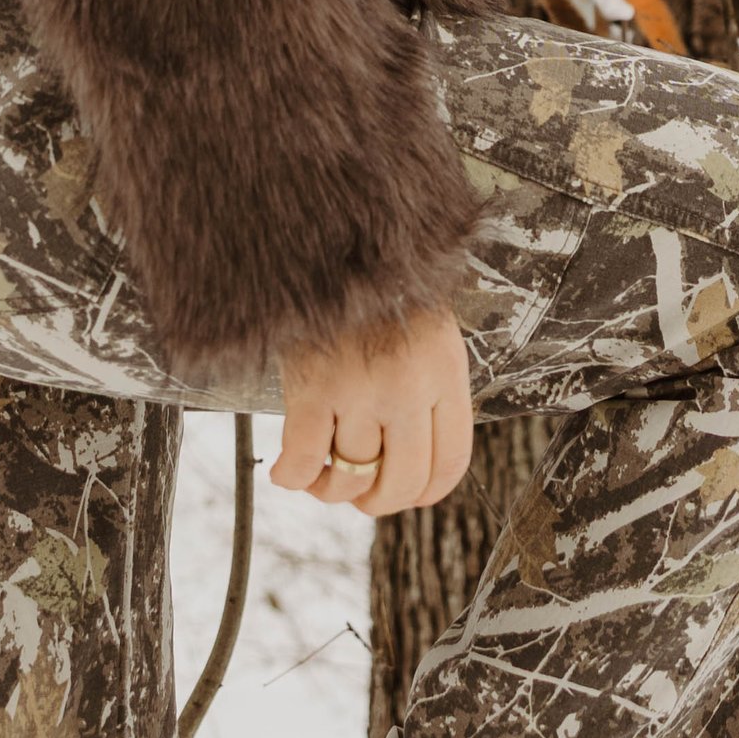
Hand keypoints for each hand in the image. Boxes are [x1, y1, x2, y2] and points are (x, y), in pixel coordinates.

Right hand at [271, 307, 472, 517]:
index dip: (428, 491)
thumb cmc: (382, 288)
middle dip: (379, 500)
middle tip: (361, 493)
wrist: (334, 238)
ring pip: (351, 478)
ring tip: (323, 476)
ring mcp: (360, 392)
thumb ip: (430, 388)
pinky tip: (289, 471)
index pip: (449, 463)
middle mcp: (408, 389)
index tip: (410, 493)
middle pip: (401, 481)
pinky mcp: (313, 390)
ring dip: (333, 489)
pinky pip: (304, 462)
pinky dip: (294, 477)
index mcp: (444, 373)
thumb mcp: (429, 331)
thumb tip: (417, 459)